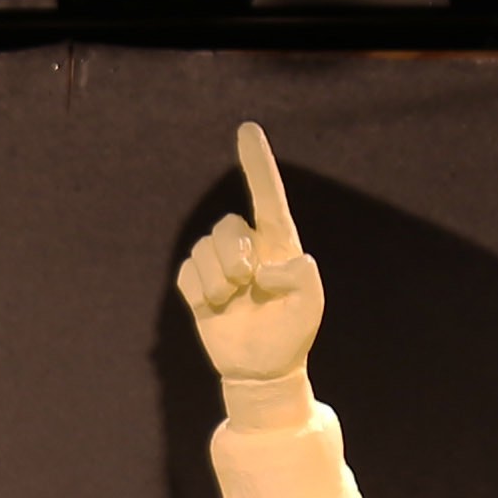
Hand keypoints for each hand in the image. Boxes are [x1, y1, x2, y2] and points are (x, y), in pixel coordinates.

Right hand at [173, 122, 324, 392]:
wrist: (262, 368)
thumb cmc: (292, 334)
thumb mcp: (310, 305)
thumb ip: (302, 276)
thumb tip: (265, 265)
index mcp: (278, 243)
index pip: (267, 196)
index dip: (257, 162)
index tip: (248, 129)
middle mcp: (247, 246)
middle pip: (227, 226)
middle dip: (233, 256)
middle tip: (247, 285)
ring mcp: (220, 264)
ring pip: (203, 249)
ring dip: (218, 280)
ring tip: (232, 302)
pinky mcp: (197, 284)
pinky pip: (187, 273)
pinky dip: (200, 293)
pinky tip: (215, 308)